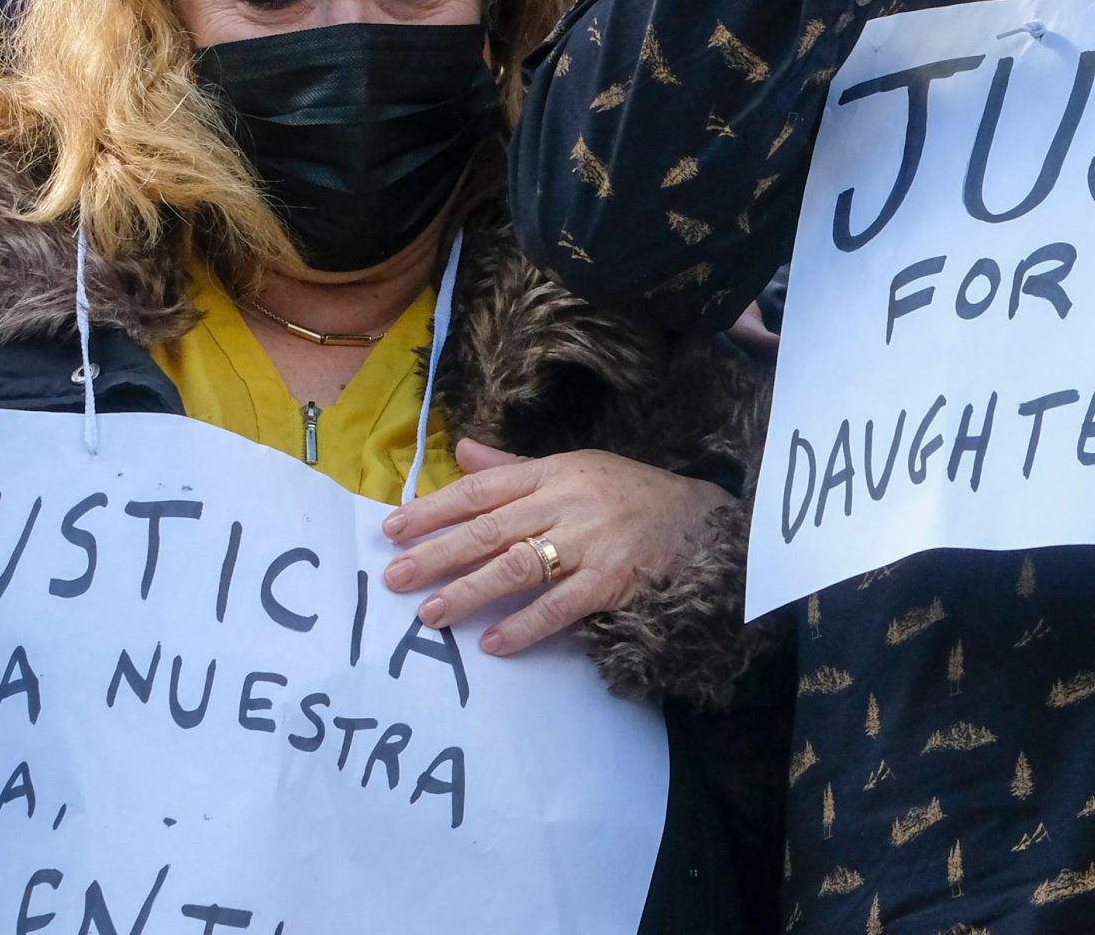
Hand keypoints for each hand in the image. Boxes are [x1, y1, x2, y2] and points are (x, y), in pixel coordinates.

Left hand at [381, 438, 731, 655]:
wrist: (700, 523)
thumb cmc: (628, 495)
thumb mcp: (573, 468)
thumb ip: (513, 467)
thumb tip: (461, 452)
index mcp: (553, 471)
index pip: (482, 490)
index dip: (435, 509)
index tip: (393, 529)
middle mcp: (566, 502)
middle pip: (491, 529)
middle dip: (439, 553)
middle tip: (396, 577)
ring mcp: (589, 542)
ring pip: (518, 566)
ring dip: (471, 591)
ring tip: (432, 614)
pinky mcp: (611, 580)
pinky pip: (560, 605)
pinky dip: (526, 625)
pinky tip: (494, 643)